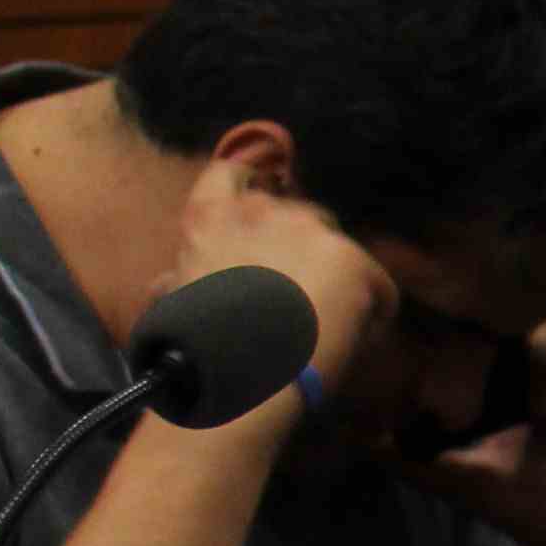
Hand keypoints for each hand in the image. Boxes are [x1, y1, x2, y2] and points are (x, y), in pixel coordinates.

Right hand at [166, 149, 389, 395]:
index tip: (263, 206)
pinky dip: (370, 318)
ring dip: (338, 281)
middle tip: (298, 295)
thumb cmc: (194, 346)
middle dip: (305, 250)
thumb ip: (178, 277)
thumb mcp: (171, 301)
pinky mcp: (352, 258)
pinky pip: (377, 290)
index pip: (231, 174)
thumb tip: (167, 282)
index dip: (251, 184)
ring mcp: (309, 229)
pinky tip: (348, 344)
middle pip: (302, 215)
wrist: (234, 371)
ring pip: (342, 251)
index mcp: (209, 217)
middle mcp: (261, 210)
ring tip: (323, 326)